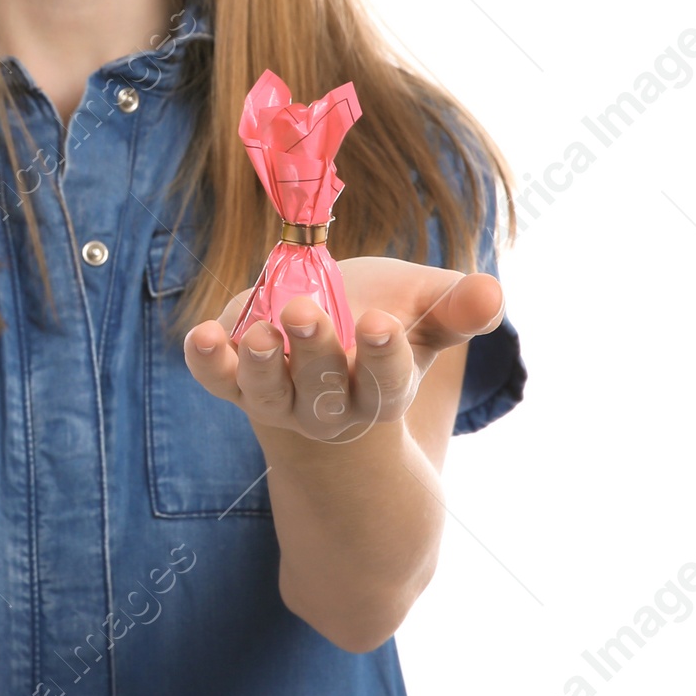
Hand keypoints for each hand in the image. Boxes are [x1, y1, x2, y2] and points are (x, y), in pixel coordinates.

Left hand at [183, 256, 503, 443]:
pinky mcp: (236, 380)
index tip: (379, 323)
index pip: (387, 381)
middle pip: (323, 389)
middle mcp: (331, 404)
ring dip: (258, 365)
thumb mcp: (423, 309)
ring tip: (255, 333)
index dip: (383, 355)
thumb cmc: (381, 320)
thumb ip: (456, 307)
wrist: (322, 342)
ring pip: (268, 394)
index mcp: (383, 388)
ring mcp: (280, 397)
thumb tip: (494, 291)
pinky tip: (201, 335)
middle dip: (314, 351)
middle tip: (303, 312)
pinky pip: (218, 380)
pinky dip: (207, 363)